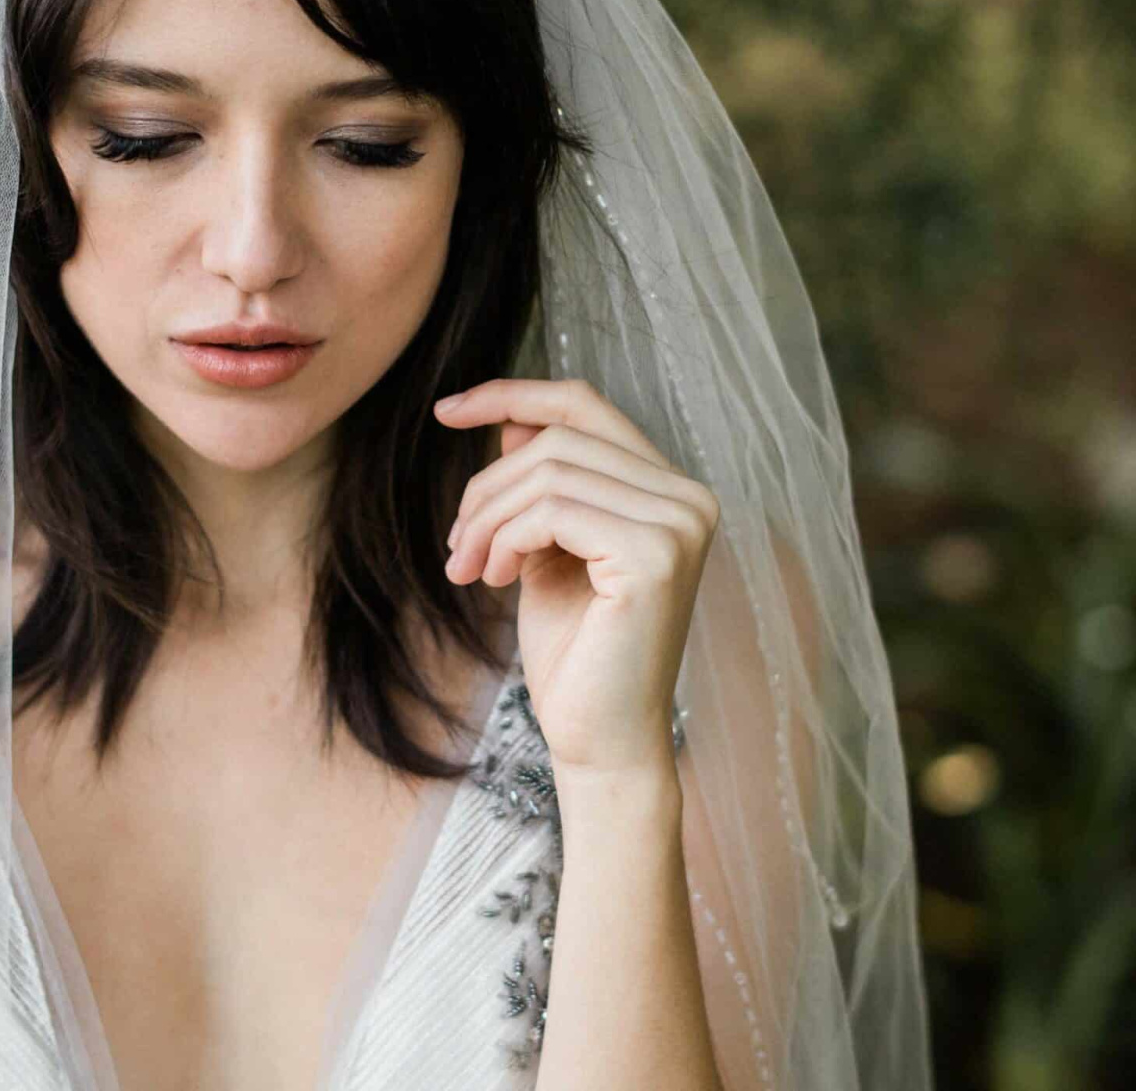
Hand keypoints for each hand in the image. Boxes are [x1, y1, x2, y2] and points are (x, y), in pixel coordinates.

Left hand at [433, 377, 718, 776]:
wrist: (600, 740)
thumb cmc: (575, 651)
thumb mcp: (547, 549)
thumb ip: (542, 484)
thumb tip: (513, 418)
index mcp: (671, 489)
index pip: (584, 406)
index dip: (512, 395)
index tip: (447, 410)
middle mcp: (688, 498)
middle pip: (556, 440)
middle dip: (487, 488)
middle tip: (456, 549)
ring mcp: (678, 524)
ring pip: (547, 473)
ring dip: (487, 519)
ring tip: (468, 569)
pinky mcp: (654, 556)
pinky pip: (552, 510)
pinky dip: (506, 538)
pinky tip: (495, 580)